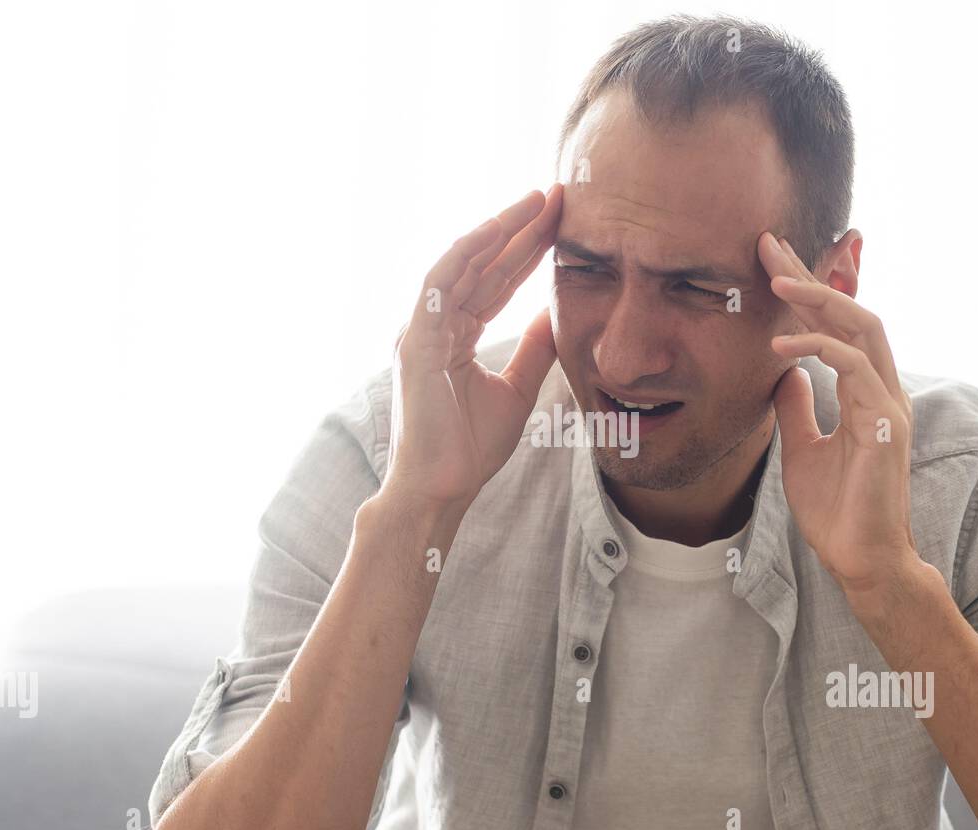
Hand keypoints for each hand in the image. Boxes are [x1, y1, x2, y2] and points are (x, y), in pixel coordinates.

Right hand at [384, 184, 563, 510]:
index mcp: (455, 335)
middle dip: (520, 229)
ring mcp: (422, 329)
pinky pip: (439, 284)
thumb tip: (555, 315)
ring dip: (499, 229)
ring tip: (535, 201)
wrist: (443, 486)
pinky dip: (466, 254)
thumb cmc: (470, 448)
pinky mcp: (416, 340)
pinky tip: (495, 230)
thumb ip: (533, 349)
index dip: (528, 250)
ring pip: (463, 264)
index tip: (561, 222)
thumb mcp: (517, 388)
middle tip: (556, 195)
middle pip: (483, 265)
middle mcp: (435, 324)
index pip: (496, 281)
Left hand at [756, 231, 919, 596]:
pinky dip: (818, 349)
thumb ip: (797, 407)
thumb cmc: (837, 509)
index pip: (839, 326)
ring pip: (863, 328)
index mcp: (866, 391)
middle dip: (812, 275)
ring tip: (776, 281)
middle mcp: (883, 388)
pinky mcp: (886, 424)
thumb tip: (784, 372)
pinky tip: (780, 348)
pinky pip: (854, 369)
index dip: (809, 290)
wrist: (860, 559)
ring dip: (818, 299)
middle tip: (769, 245)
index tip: (772, 262)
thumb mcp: (802, 447)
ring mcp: (889, 404)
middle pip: (854, 311)